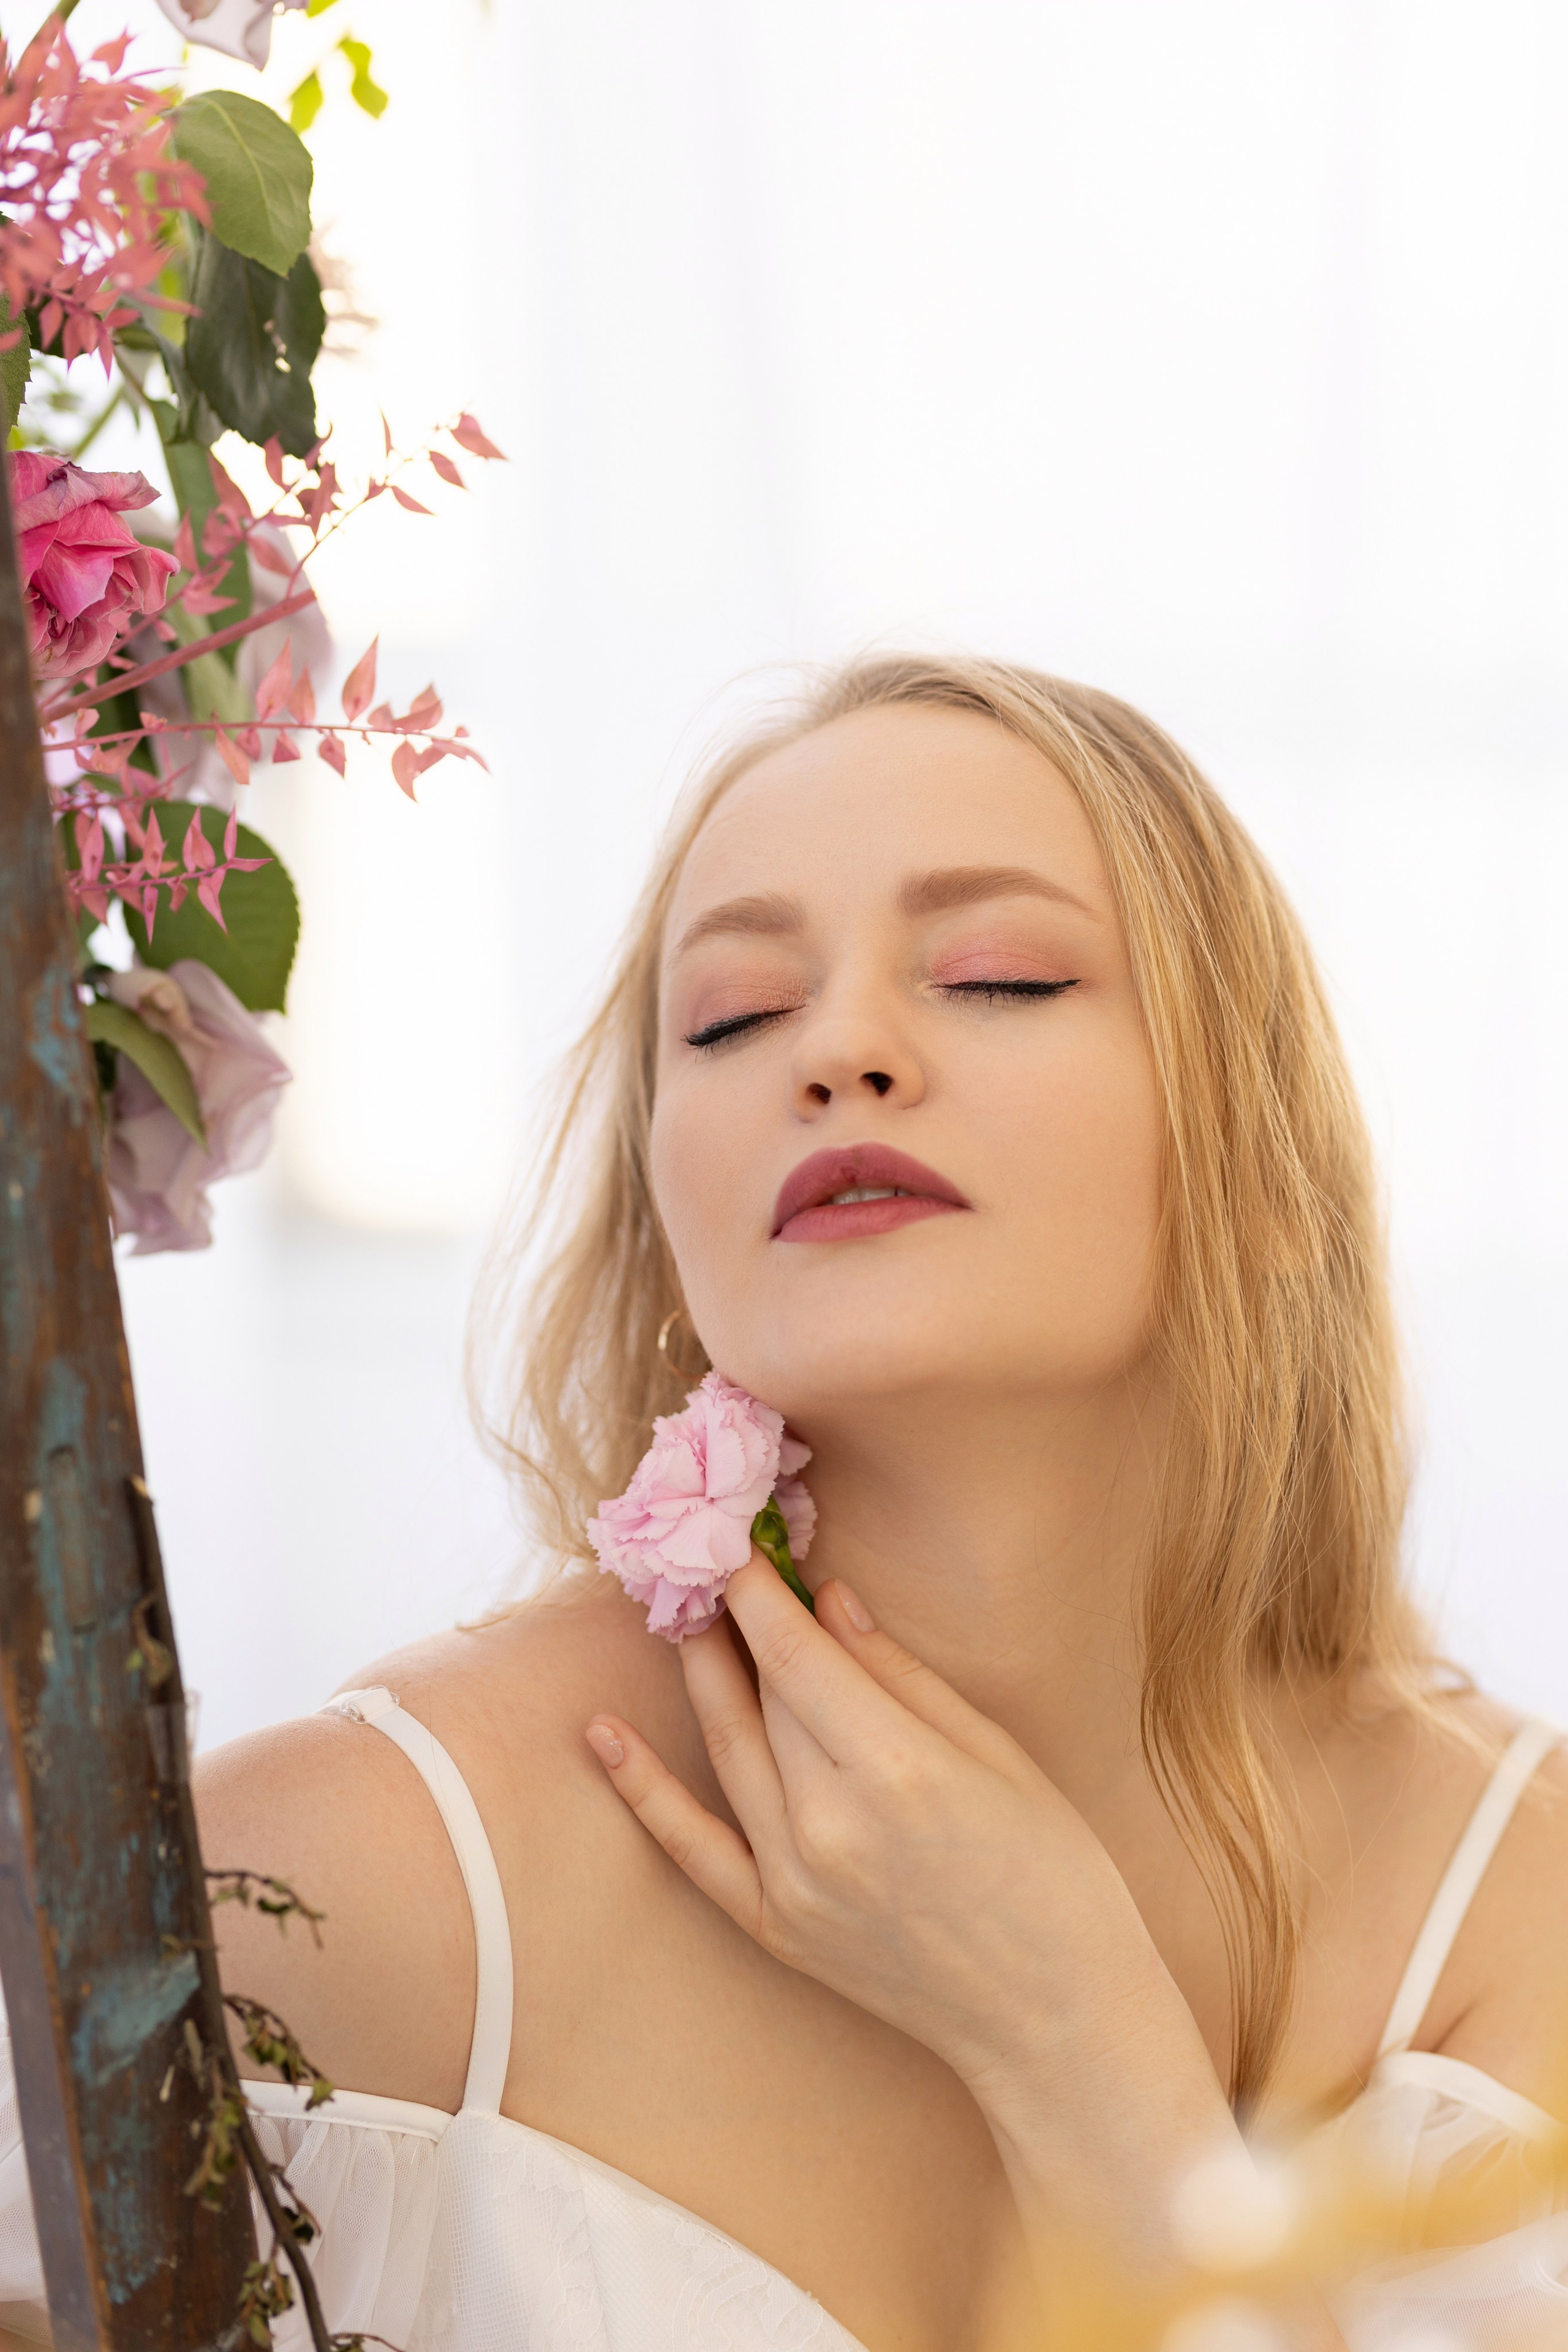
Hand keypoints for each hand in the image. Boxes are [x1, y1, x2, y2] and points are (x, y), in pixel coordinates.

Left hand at [586, 1558, 1239, 2270]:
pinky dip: (643, 1790)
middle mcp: (830, 1823)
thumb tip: (828, 1599)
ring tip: (683, 1613)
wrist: (1056, 2017)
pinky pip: (693, 1848)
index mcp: (898, 1768)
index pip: (797, 1655)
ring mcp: (794, 1881)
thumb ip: (901, 1674)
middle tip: (720, 1562)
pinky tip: (602, 1733)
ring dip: (701, 1674)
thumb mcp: (997, 1752)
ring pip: (730, 1749)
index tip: (736, 1539)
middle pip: (767, 1695)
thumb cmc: (1054, 1872)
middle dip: (743, 1623)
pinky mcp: (777, 1927)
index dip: (758, 1590)